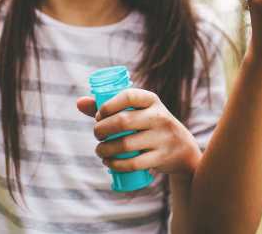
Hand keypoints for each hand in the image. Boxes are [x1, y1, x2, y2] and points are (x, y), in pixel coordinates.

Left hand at [76, 89, 200, 175]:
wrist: (183, 148)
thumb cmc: (151, 125)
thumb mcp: (137, 112)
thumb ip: (109, 107)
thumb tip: (79, 103)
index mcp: (152, 100)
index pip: (128, 96)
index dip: (108, 105)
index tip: (99, 115)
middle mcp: (159, 116)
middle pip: (123, 121)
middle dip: (102, 130)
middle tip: (97, 135)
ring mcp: (162, 137)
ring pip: (126, 144)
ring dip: (105, 149)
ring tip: (99, 150)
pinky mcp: (162, 157)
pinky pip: (134, 163)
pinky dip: (116, 164)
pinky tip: (108, 162)